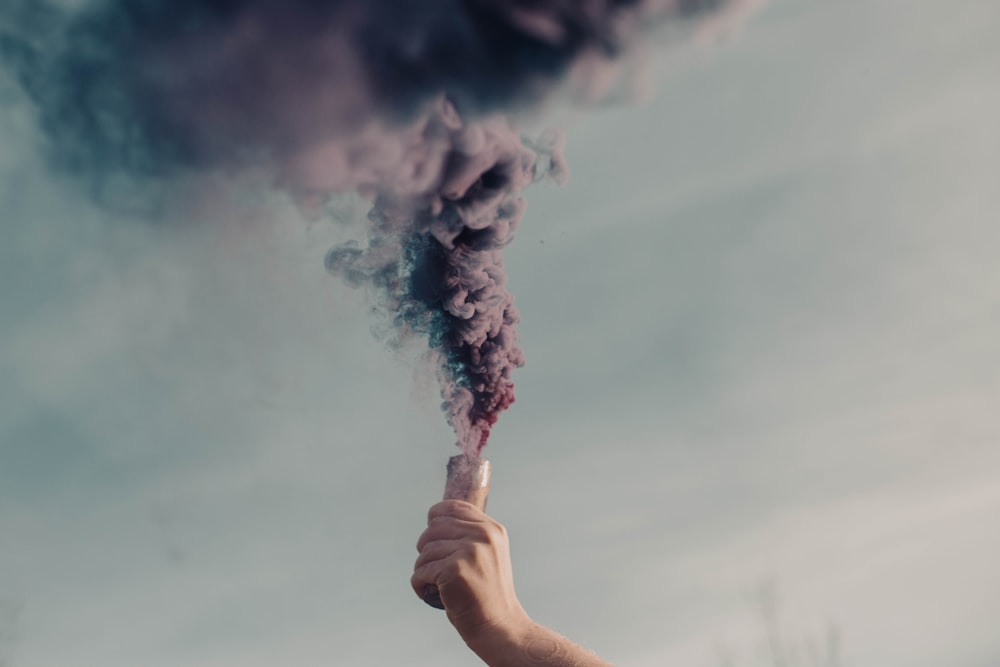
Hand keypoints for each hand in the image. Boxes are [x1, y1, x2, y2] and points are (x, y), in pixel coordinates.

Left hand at [411, 500, 529, 643]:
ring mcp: (470, 551)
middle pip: (434, 527)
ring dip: (422, 569)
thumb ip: (470, 535)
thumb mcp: (488, 555)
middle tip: (433, 567)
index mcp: (492, 529)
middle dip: (426, 547)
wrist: (500, 626)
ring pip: (425, 550)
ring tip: (433, 583)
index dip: (435, 518)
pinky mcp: (455, 570)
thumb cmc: (488, 595)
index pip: (453, 507)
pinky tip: (428, 593)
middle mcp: (483, 535)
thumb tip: (435, 521)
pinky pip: (421, 571)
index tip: (433, 537)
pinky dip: (418, 584)